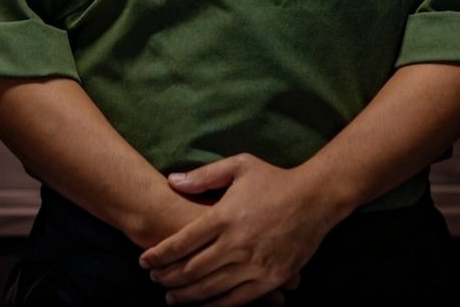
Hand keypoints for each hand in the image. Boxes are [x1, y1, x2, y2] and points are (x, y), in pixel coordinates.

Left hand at [138, 153, 339, 305]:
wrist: (315, 198)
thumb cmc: (275, 179)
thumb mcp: (239, 166)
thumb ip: (204, 175)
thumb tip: (172, 181)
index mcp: (225, 215)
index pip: (183, 241)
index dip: (160, 254)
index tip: (144, 260)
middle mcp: (236, 243)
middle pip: (192, 269)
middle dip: (168, 278)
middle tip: (154, 280)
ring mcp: (254, 264)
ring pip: (211, 289)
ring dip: (186, 297)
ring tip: (170, 298)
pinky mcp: (270, 279)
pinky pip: (237, 300)